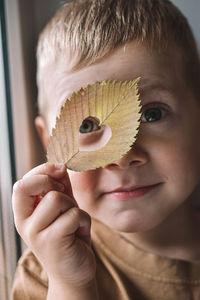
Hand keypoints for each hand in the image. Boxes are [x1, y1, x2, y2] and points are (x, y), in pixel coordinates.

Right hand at [12, 163, 95, 287]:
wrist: (75, 271)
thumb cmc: (69, 234)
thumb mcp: (63, 206)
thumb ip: (59, 185)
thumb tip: (60, 163)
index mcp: (24, 212)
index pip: (22, 183)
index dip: (42, 171)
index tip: (60, 170)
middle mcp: (24, 223)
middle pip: (29, 185)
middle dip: (53, 184)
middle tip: (65, 199)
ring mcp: (35, 233)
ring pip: (57, 198)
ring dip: (74, 206)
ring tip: (74, 222)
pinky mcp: (51, 242)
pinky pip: (73, 214)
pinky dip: (84, 220)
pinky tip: (80, 233)